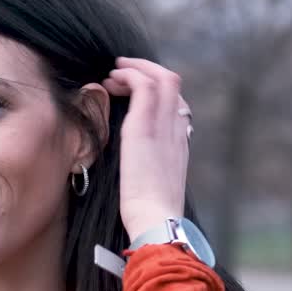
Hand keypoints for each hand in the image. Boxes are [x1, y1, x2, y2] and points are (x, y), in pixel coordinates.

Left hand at [102, 56, 190, 241]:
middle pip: (172, 82)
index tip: (132, 92)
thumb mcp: (153, 185)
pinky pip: (143, 86)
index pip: (175, 103)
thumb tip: (136, 164)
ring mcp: (164, 126)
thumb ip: (149, 167)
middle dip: (146, 69)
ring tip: (113, 74)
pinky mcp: (145, 127)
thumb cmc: (149, 213)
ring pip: (161, 77)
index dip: (155, 91)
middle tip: (122, 71)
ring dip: (134, 69)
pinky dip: (128, 76)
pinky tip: (111, 82)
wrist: (155, 221)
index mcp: (179, 143)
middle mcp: (176, 129)